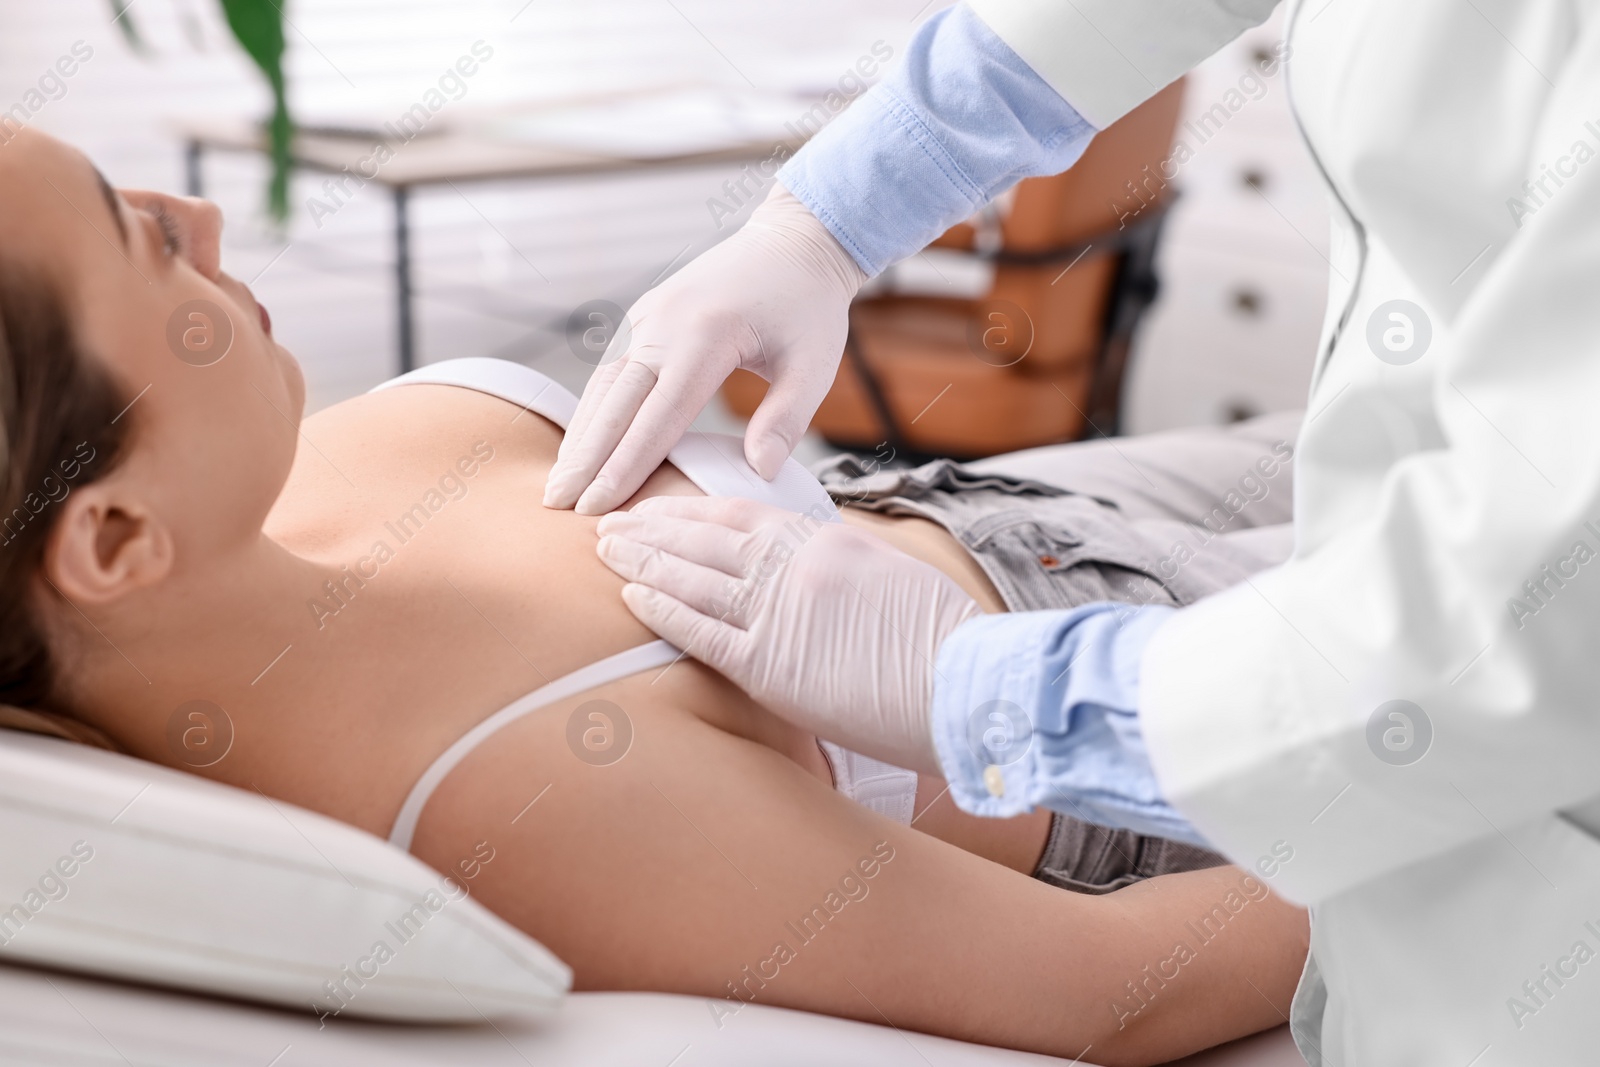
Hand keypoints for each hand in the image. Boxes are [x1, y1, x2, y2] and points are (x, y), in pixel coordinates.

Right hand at [543, 185, 866, 514]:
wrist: (791, 243)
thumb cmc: (808, 307)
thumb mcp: (814, 363)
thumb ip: (787, 419)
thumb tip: (761, 472)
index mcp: (706, 336)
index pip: (658, 417)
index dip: (626, 466)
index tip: (598, 507)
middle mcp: (664, 324)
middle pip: (616, 404)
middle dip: (586, 460)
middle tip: (557, 506)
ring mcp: (648, 317)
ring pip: (604, 387)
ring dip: (581, 437)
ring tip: (560, 486)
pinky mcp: (644, 318)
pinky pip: (611, 370)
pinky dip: (593, 411)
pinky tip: (582, 445)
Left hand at [594, 496, 983, 773]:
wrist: (967, 684)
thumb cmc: (944, 640)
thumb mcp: (889, 578)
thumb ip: (838, 566)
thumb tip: (806, 566)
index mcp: (825, 540)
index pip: (741, 514)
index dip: (690, 509)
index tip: (658, 506)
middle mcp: (794, 566)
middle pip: (705, 539)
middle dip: (652, 529)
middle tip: (610, 522)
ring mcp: (779, 614)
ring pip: (693, 578)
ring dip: (644, 562)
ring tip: (606, 551)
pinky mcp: (771, 666)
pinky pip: (702, 633)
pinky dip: (663, 612)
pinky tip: (632, 599)